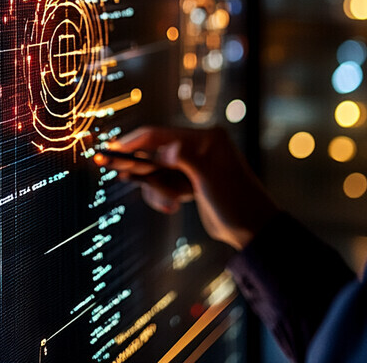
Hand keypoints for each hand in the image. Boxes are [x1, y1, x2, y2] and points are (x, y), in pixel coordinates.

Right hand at [102, 126, 279, 250]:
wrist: (253, 229)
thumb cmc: (237, 200)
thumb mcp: (210, 179)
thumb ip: (186, 159)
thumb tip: (166, 150)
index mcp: (205, 139)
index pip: (161, 135)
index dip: (135, 141)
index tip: (112, 148)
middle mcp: (198, 147)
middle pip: (157, 151)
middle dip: (140, 166)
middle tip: (117, 171)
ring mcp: (194, 165)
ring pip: (159, 172)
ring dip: (157, 189)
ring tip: (169, 204)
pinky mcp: (192, 182)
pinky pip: (167, 184)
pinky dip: (163, 195)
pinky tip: (171, 206)